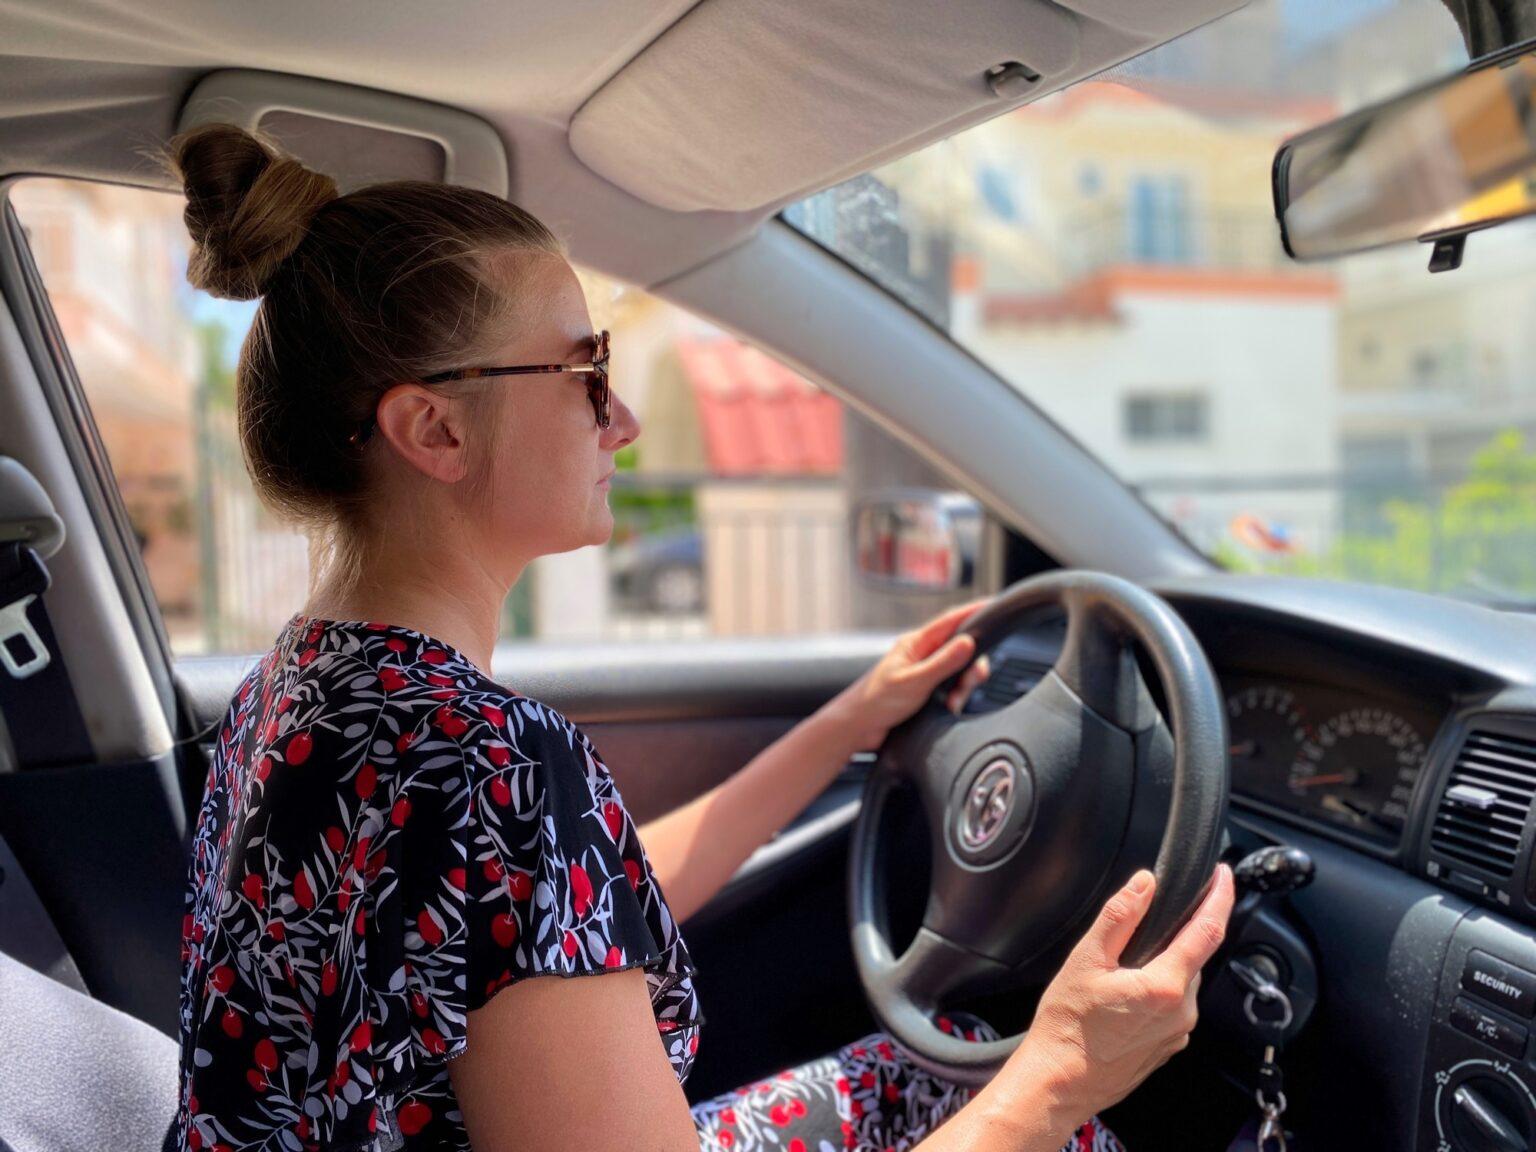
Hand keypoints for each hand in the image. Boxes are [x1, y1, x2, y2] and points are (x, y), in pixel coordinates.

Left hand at [825, 600, 992, 749]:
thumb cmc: (876, 702)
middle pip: (960, 649)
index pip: (950, 621)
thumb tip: (968, 642)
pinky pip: (949, 689)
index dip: (972, 611)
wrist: (857, 728)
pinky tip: (948, 709)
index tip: (992, 604)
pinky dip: (954, 699)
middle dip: (971, 666)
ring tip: (952, 702)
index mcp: (915, 644)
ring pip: (957, 672)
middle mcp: (921, 655)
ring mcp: (923, 673)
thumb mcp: (914, 682)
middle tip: (971, 681)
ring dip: (962, 687)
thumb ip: (942, 663)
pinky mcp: (924, 692)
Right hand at [1004, 864, 1235, 1126]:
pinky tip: (1126, 995)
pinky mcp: (1168, 1047)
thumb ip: (1120, 917)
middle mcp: (1182, 1011)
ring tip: (1125, 965)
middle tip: (1150, 920)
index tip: (1223, 875)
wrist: (1060, 1082)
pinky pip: (1174, 1007)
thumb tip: (1145, 883)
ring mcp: (1178, 1033)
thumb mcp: (1086, 960)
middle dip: (1180, 933)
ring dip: (1167, 964)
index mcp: (1166, 985)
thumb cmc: (1068, 1025)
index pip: (1208, 930)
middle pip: (1194, 956)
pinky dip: (1160, 990)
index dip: (1220, 897)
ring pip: (1183, 982)